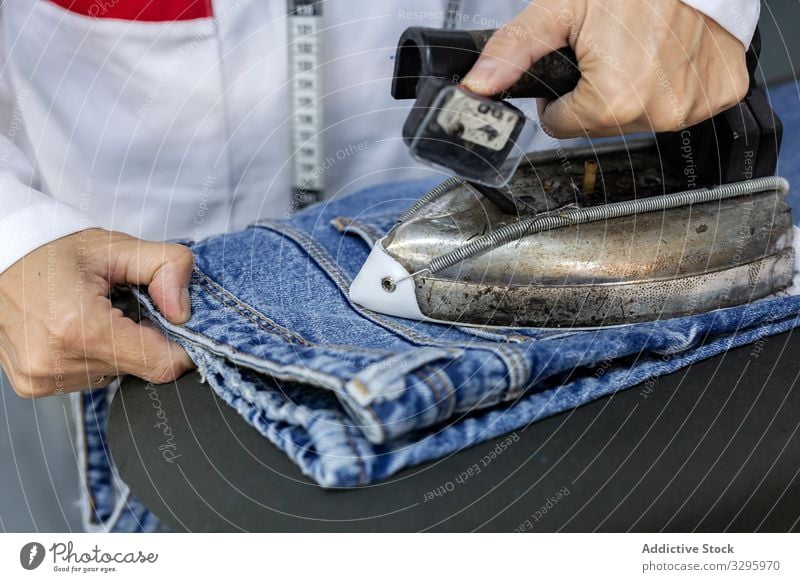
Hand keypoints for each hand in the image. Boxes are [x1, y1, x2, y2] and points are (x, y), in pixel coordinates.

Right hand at [0, 229, 194, 396]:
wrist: (0, 253)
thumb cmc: (55, 248)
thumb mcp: (118, 246)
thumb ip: (167, 268)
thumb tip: (184, 313)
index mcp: (78, 327)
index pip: (159, 363)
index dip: (180, 345)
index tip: (177, 323)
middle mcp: (54, 361)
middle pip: (138, 369)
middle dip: (144, 338)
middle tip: (125, 305)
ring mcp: (39, 378)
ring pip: (115, 375)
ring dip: (119, 348)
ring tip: (95, 313)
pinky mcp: (31, 385)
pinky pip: (89, 378)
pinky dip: (95, 355)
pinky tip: (77, 327)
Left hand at [462, 0, 749, 137]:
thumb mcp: (558, 10)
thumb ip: (512, 51)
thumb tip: (476, 87)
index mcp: (611, 102)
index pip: (560, 126)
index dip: (559, 96)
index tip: (575, 65)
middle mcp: (655, 113)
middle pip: (598, 126)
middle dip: (595, 94)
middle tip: (609, 50)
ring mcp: (690, 108)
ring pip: (637, 119)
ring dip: (634, 90)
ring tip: (639, 49)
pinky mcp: (718, 96)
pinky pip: (683, 105)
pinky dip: (673, 84)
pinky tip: (669, 55)